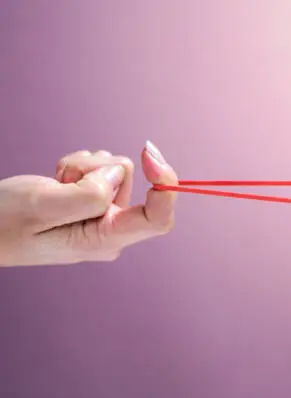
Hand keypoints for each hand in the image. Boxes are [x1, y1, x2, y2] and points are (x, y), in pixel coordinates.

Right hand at [0, 141, 177, 265]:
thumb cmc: (3, 222)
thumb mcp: (42, 205)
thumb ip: (89, 193)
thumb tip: (119, 174)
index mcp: (104, 241)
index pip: (157, 219)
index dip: (165, 185)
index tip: (149, 152)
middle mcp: (112, 231)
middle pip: (127, 179)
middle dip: (94, 167)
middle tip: (60, 178)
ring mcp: (105, 216)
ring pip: (115, 169)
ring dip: (83, 167)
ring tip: (55, 183)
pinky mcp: (96, 202)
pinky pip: (103, 168)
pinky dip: (80, 167)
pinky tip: (59, 181)